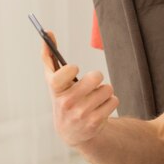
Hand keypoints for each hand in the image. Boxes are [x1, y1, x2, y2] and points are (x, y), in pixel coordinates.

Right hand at [41, 31, 118, 146]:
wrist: (72, 131)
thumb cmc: (64, 97)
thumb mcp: (54, 81)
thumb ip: (49, 57)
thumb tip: (48, 31)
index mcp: (55, 90)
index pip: (64, 73)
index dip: (72, 68)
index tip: (74, 69)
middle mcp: (66, 103)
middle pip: (96, 76)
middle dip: (96, 77)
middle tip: (90, 84)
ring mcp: (81, 114)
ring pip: (108, 88)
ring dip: (104, 91)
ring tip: (94, 98)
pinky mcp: (95, 122)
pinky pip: (114, 100)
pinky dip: (110, 102)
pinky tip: (100, 108)